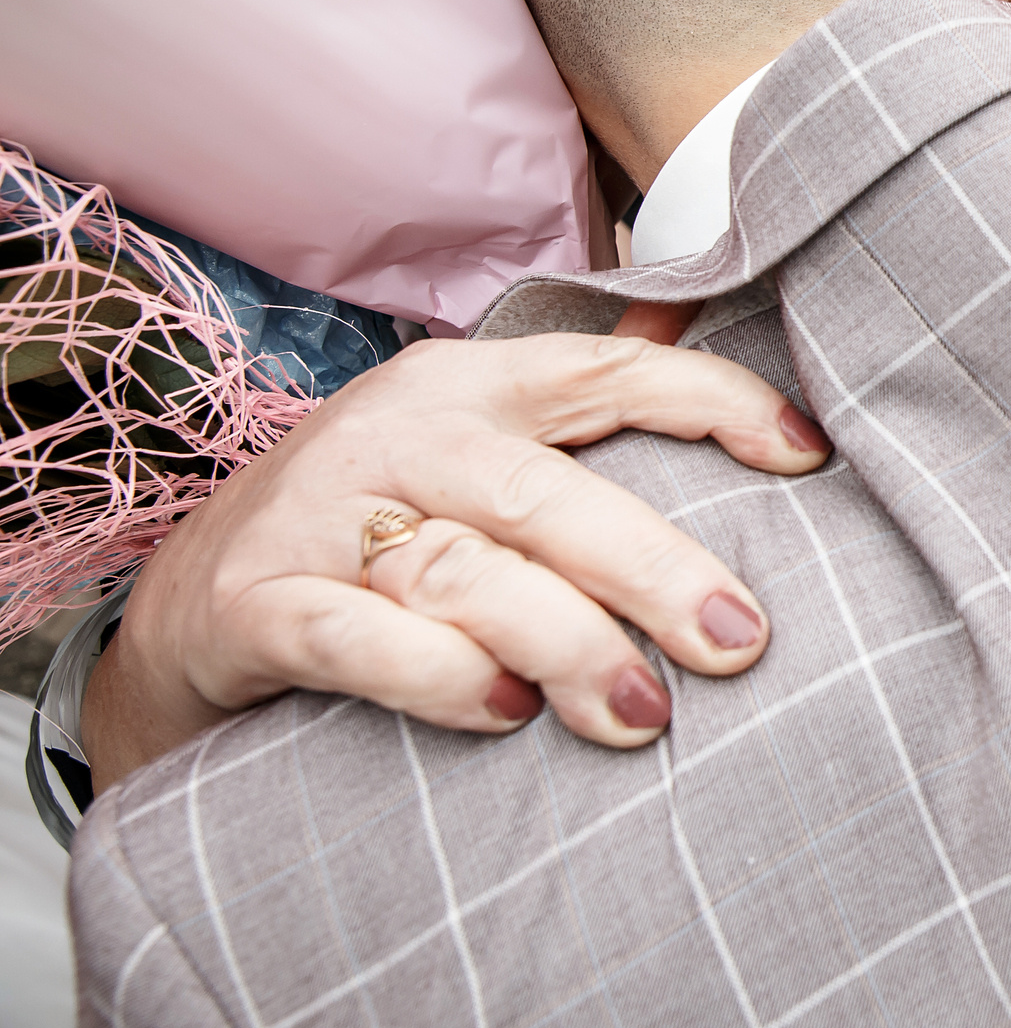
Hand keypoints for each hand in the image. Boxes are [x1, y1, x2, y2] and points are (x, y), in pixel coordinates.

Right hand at [83, 326, 828, 788]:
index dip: (715, 402)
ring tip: (642, 712)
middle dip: (654, 568)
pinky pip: (359, 639)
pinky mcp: (258, 603)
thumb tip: (712, 313)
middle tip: (738, 643)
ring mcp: (321, 515)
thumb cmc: (378, 520)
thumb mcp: (479, 447)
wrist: (186, 607)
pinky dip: (439, 677)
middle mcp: (400, 432)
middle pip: (546, 492)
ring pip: (464, 570)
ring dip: (566, 643)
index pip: (610, 371)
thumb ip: (590, 402)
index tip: (808, 454)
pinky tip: (505, 714)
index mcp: (473, 384)